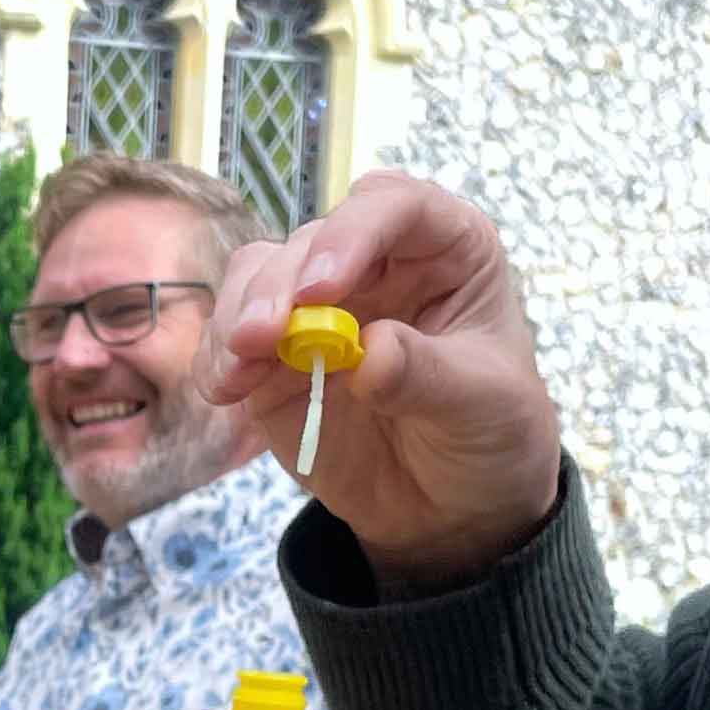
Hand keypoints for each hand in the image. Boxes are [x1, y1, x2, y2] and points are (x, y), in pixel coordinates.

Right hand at [197, 169, 562, 587]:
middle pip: (310, 241)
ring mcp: (318, 307)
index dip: (353, 234)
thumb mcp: (483, 404)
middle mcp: (374, 262)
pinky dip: (217, 358)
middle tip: (260, 338)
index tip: (322, 289)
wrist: (455, 503)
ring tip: (236, 372)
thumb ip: (427, 374)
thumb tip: (370, 352)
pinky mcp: (275, 355)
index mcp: (444, 249)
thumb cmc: (492, 431)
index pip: (397, 207)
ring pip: (258, 274)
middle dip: (278, 286)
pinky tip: (223, 390)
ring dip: (237, 315)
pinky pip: (231, 338)